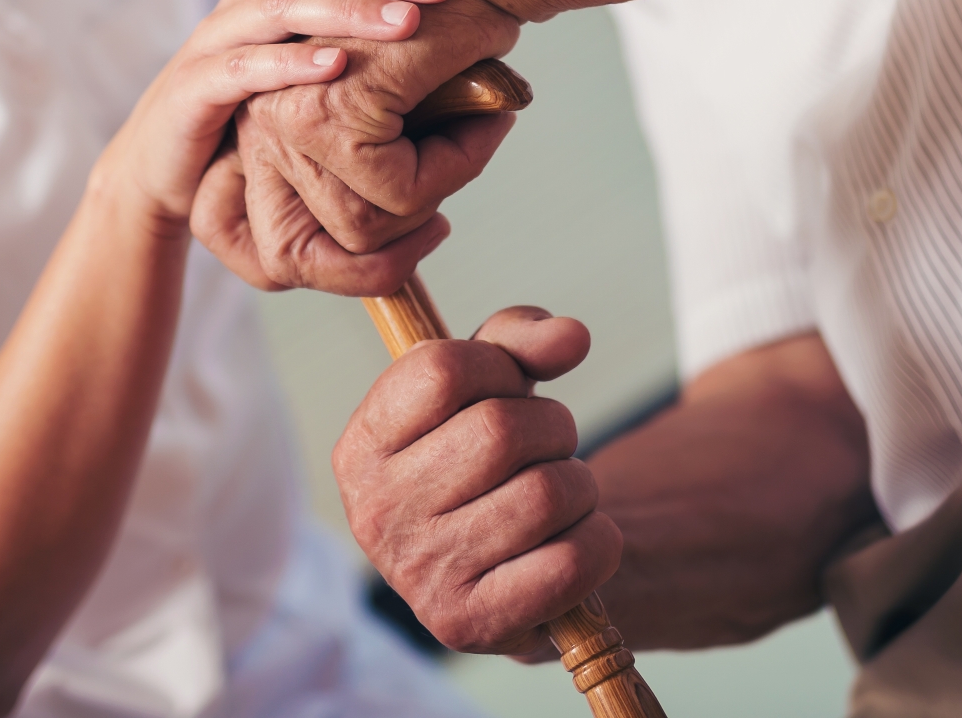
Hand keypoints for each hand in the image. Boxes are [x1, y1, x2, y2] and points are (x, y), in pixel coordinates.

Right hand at [91, 0, 461, 230]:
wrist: (171, 158)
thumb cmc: (262, 102)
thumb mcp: (317, 54)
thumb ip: (367, 28)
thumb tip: (461, 14)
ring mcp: (220, 35)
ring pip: (286, 4)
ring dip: (351, 11)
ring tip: (408, 23)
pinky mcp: (195, 85)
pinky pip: (244, 66)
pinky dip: (290, 63)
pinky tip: (336, 68)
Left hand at [191, 0, 521, 291]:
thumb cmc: (445, 42)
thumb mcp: (397, 129)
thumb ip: (368, 188)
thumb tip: (378, 258)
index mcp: (260, 127)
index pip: (249, 243)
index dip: (321, 272)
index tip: (400, 253)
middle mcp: (260, 121)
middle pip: (293, 252)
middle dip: (380, 257)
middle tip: (438, 223)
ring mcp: (289, 113)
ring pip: (357, 228)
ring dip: (432, 201)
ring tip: (474, 144)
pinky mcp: (336, 104)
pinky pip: (399, 190)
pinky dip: (455, 166)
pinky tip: (486, 121)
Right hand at [333, 307, 621, 654]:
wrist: (503, 574)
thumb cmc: (487, 463)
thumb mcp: (487, 386)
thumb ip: (519, 339)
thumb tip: (571, 337)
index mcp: (363, 445)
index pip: (444, 370)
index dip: (500, 366)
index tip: (509, 387)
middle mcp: (376, 512)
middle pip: (501, 431)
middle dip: (554, 427)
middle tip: (551, 447)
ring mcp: (417, 574)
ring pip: (546, 495)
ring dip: (580, 486)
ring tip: (562, 496)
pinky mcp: (467, 625)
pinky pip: (570, 562)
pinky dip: (598, 541)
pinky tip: (577, 539)